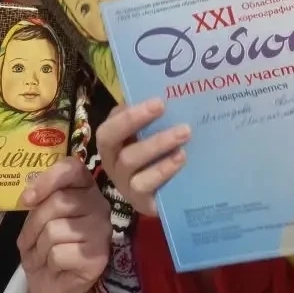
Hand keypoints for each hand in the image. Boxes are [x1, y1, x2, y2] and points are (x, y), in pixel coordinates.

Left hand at [17, 158, 111, 292]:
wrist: (54, 287)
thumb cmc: (46, 247)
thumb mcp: (38, 218)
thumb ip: (39, 201)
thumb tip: (28, 196)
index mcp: (85, 189)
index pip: (73, 168)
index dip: (48, 179)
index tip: (27, 199)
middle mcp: (99, 204)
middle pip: (58, 201)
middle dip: (34, 225)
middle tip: (30, 242)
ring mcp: (102, 230)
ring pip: (54, 230)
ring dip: (38, 247)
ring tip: (43, 256)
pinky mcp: (98, 256)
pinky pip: (58, 253)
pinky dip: (47, 263)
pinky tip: (55, 268)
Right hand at [96, 99, 189, 216]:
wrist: (170, 198)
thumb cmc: (160, 158)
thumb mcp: (154, 136)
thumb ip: (155, 118)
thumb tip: (170, 92)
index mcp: (112, 140)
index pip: (110, 121)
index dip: (128, 111)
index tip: (157, 101)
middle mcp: (111, 160)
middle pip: (109, 138)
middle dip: (133, 119)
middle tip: (162, 106)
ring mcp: (123, 182)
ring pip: (129, 160)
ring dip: (156, 143)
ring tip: (184, 132)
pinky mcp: (138, 201)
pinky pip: (144, 184)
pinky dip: (163, 169)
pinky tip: (181, 158)